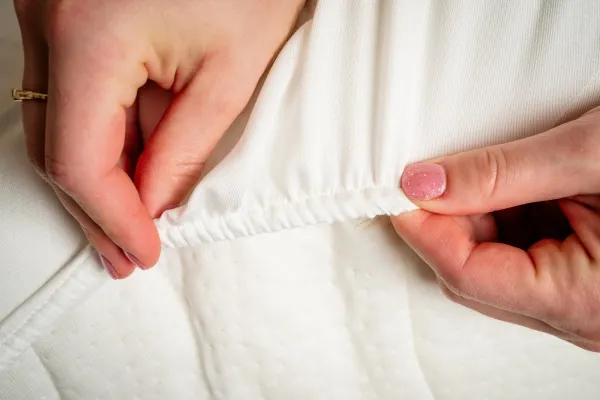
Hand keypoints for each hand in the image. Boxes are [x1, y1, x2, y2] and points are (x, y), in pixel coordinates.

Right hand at [14, 0, 303, 277]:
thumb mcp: (229, 70)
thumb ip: (184, 146)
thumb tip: (153, 202)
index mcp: (87, 38)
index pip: (79, 161)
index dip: (112, 218)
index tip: (143, 251)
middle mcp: (47, 22)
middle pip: (55, 146)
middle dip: (97, 208)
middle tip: (126, 252)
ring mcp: (44, 12)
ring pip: (56, 121)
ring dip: (98, 176)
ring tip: (132, 221)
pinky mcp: (60, 10)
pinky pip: (67, 90)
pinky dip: (99, 134)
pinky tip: (130, 165)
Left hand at [392, 107, 599, 350]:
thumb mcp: (592, 156)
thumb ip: (501, 174)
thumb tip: (424, 185)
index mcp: (587, 300)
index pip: (467, 274)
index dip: (425, 229)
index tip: (397, 190)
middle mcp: (584, 314)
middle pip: (474, 276)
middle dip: (448, 223)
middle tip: (433, 174)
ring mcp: (584, 301)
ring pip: (493, 269)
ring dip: (475, 220)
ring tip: (484, 174)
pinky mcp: (586, 280)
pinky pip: (521, 259)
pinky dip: (502, 221)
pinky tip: (508, 188)